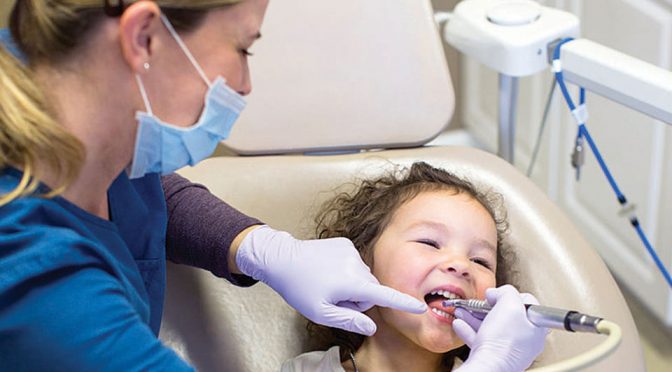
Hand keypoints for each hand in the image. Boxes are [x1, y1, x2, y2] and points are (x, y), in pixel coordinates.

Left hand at [235, 225, 426, 334]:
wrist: (282, 258)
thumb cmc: (299, 287)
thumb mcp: (320, 312)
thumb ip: (348, 320)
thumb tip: (371, 326)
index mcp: (352, 283)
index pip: (384, 295)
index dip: (403, 303)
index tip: (419, 306)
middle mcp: (356, 264)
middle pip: (371, 289)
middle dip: (358, 298)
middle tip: (332, 299)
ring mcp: (351, 251)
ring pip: (363, 276)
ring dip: (350, 283)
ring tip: (326, 282)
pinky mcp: (345, 243)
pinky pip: (354, 263)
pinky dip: (345, 269)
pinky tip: (327, 269)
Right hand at [453, 285, 546, 371]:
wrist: (488, 367)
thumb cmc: (503, 342)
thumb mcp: (510, 305)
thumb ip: (507, 292)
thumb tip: (498, 292)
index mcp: (536, 328)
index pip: (529, 304)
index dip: (512, 295)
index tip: (500, 294)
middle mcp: (525, 340)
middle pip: (507, 315)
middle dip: (489, 305)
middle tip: (481, 301)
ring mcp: (508, 349)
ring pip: (492, 326)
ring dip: (475, 315)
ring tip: (464, 309)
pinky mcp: (494, 356)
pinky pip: (481, 339)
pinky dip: (470, 329)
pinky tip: (461, 323)